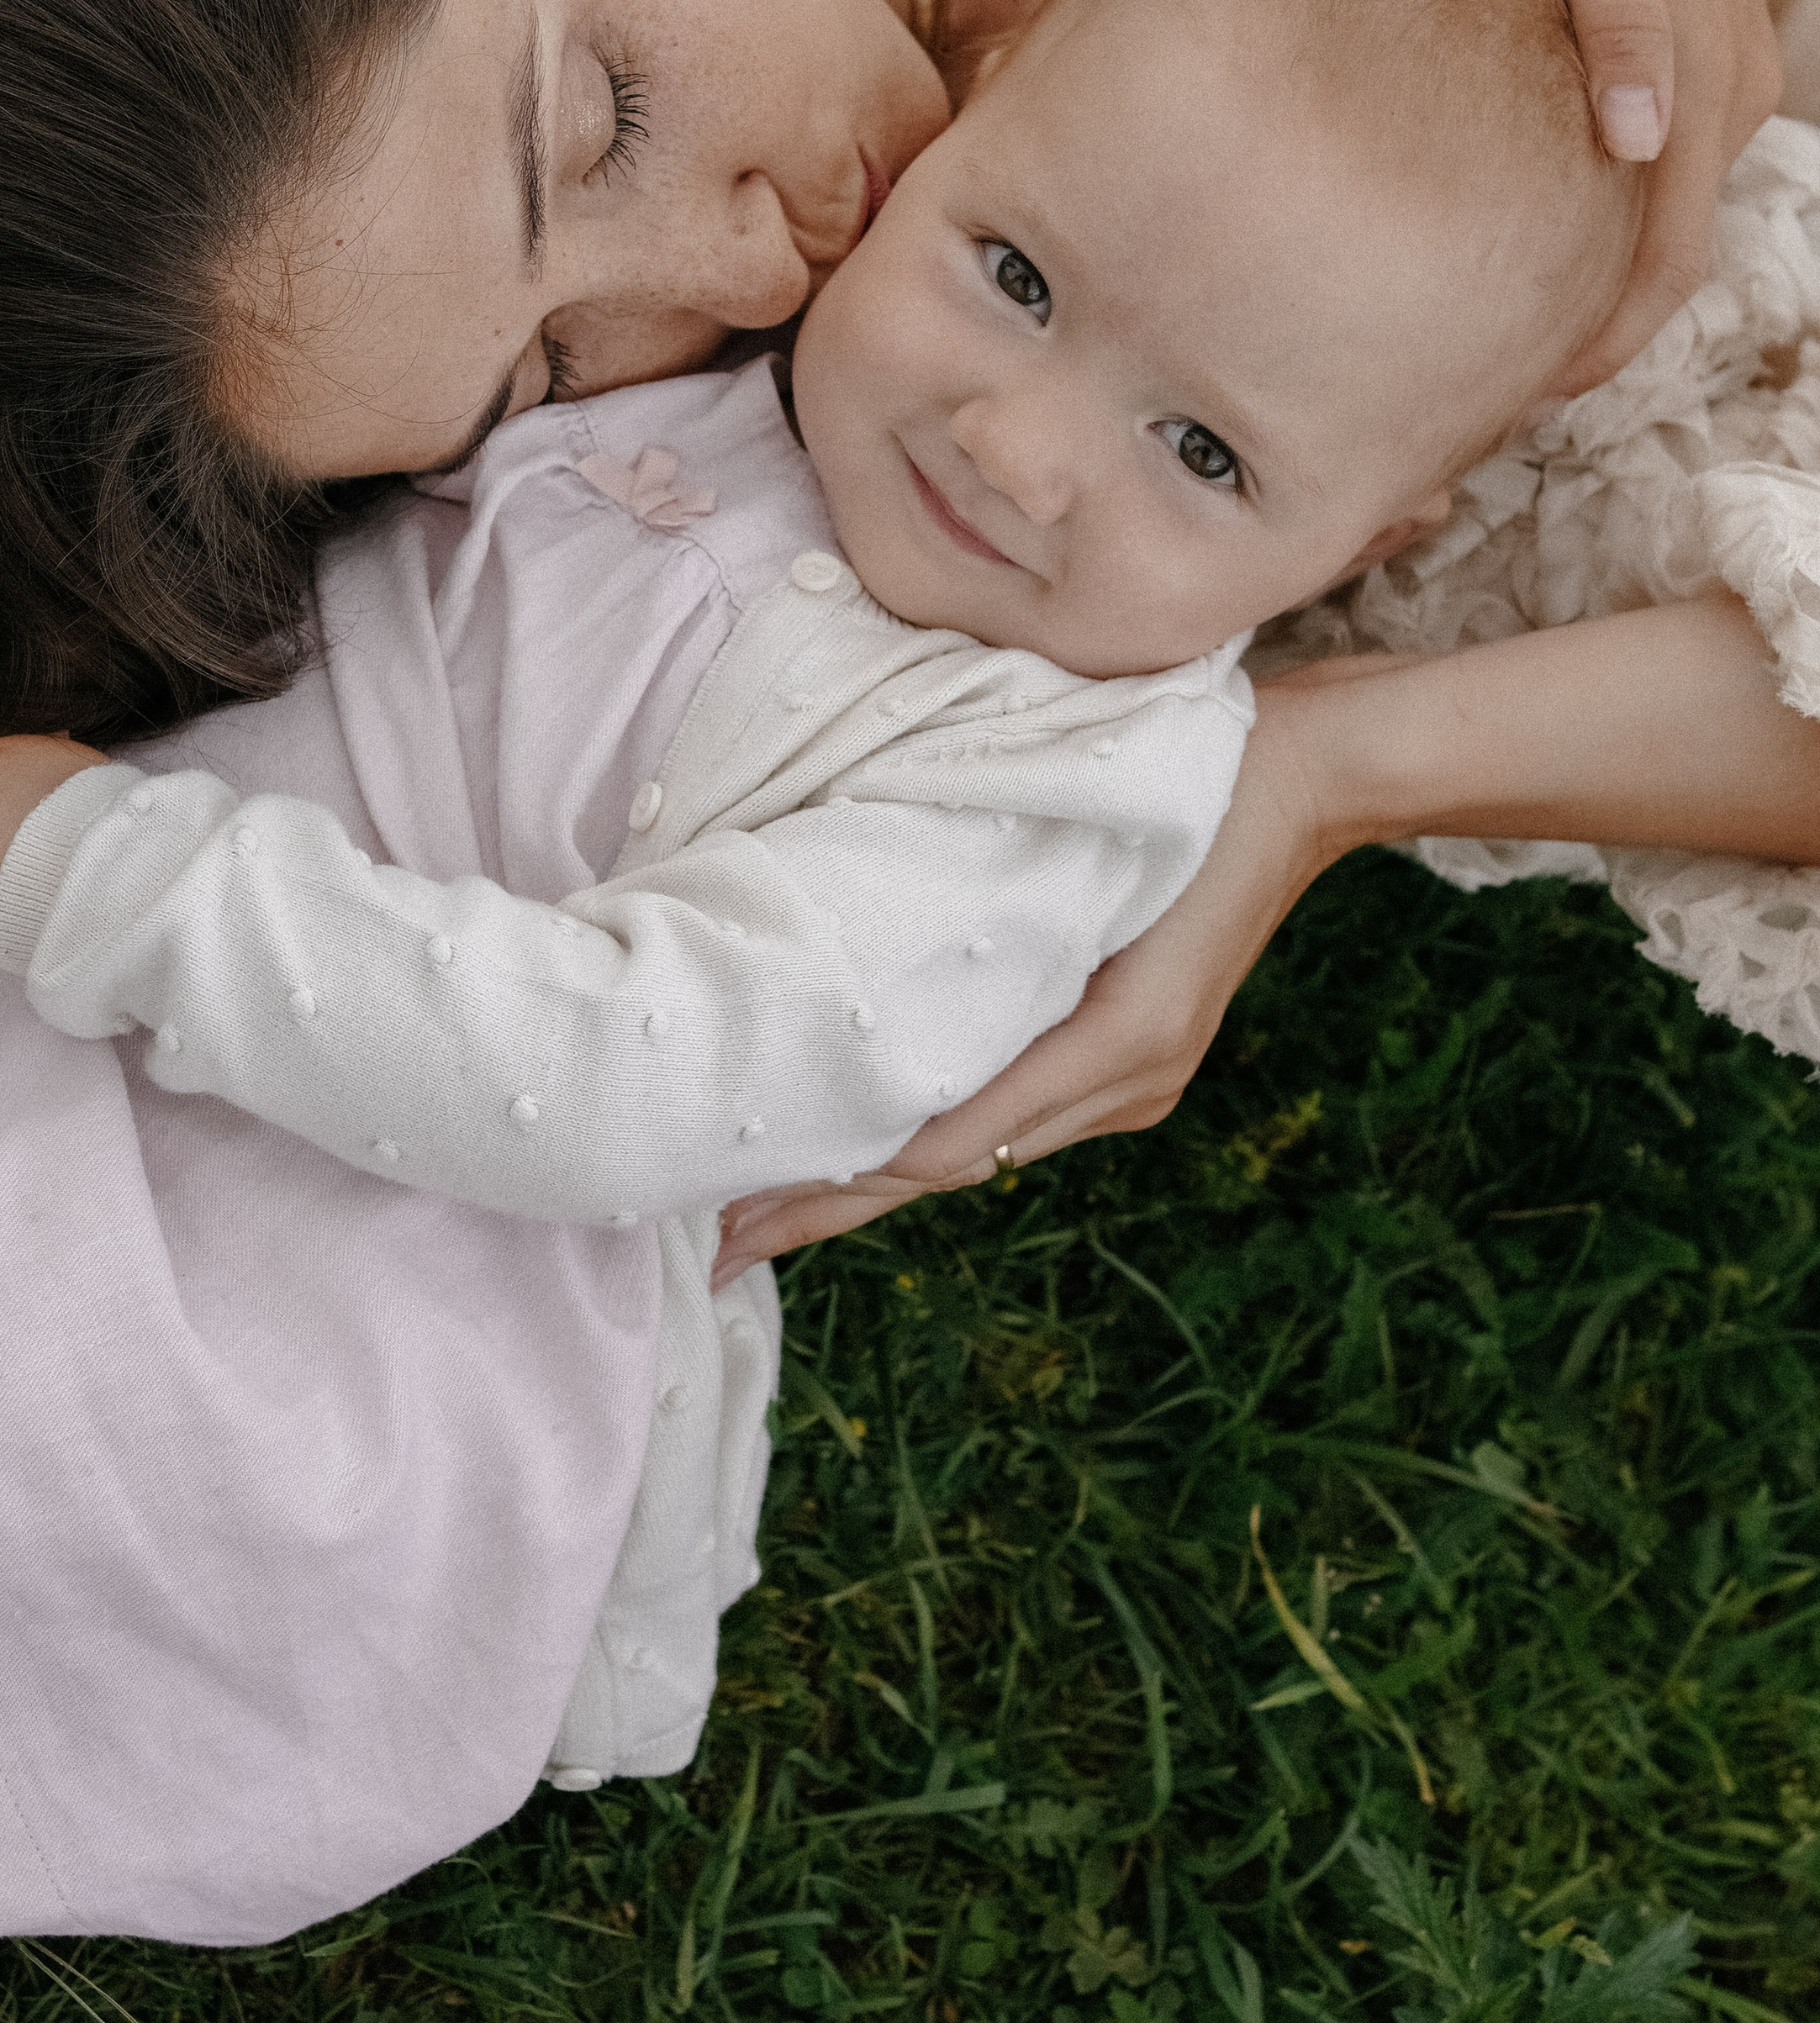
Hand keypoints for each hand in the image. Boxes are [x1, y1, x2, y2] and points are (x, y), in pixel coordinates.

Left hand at [711, 672, 1357, 1282]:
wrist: (1305, 773)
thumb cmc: (1197, 802)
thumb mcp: (1100, 874)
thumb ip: (1010, 967)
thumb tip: (884, 1052)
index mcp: (1116, 1046)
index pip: (944, 1143)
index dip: (840, 1182)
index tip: (743, 1208)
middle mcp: (1121, 1085)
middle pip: (943, 1166)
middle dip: (830, 1209)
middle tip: (718, 1249)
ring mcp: (1129, 1080)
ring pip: (968, 1150)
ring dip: (868, 1181)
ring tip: (763, 1209)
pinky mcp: (1124, 1057)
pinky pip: (1006, 1113)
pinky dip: (923, 1135)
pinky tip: (862, 1145)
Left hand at [1505, 0, 1779, 389]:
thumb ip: (1619, 32)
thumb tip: (1639, 141)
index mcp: (1703, 78)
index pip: (1665, 257)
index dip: (1605, 343)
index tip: (1526, 399)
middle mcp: (1732, 89)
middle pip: (1673, 254)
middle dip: (1603, 336)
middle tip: (1497, 396)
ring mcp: (1723, 68)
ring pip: (1673, 211)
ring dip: (1608, 282)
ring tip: (1512, 333)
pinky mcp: (1698, 44)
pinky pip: (1667, 164)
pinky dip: (1617, 220)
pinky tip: (1547, 236)